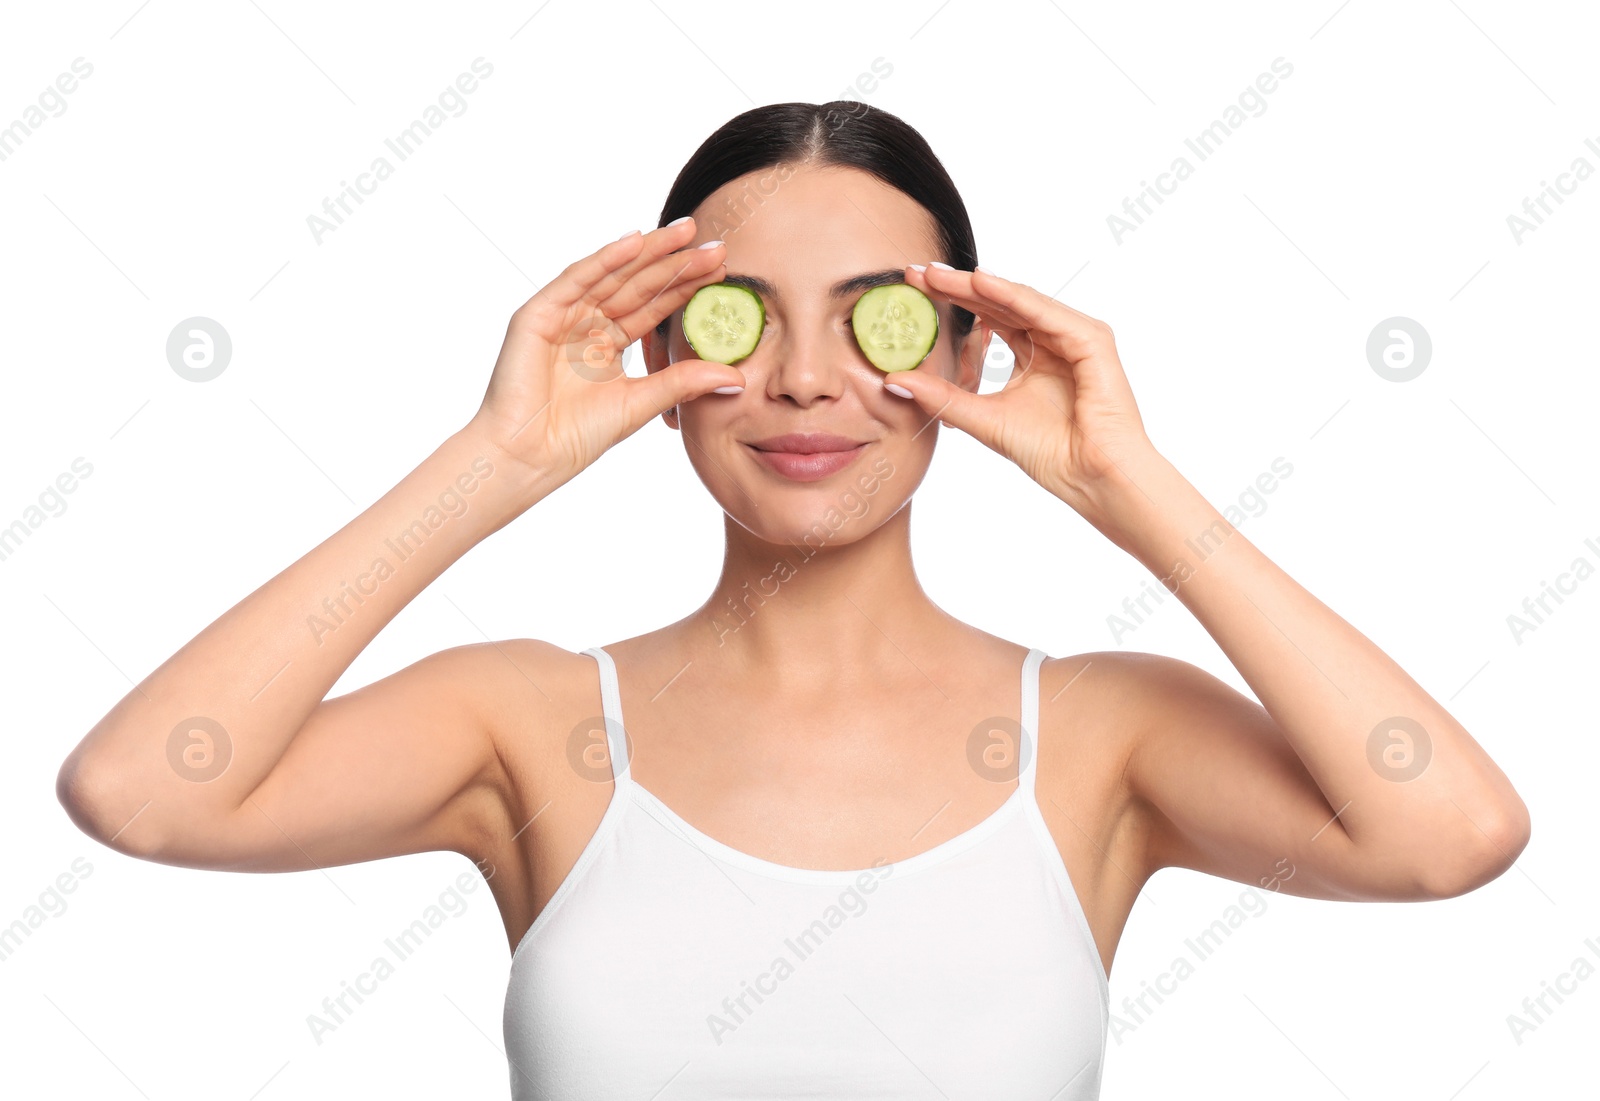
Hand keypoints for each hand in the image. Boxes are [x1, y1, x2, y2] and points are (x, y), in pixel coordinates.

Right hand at [469, 219, 743, 486]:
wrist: (530, 456)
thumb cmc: (577, 436)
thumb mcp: (642, 402)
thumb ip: (684, 382)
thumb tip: (737, 376)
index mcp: (607, 342)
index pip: (653, 306)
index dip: (685, 286)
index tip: (722, 269)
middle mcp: (585, 323)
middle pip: (638, 284)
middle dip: (675, 262)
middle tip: (715, 243)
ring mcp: (561, 315)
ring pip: (612, 274)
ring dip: (649, 251)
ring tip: (687, 233)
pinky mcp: (537, 314)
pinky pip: (577, 278)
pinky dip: (605, 258)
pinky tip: (636, 240)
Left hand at [888, 262, 1157, 509]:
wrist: (1091, 477)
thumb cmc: (1050, 453)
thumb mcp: (982, 418)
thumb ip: (942, 396)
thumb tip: (894, 380)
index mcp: (1032, 357)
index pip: (987, 319)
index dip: (950, 303)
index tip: (911, 292)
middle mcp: (1053, 340)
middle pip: (999, 304)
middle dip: (956, 287)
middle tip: (915, 272)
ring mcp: (1074, 336)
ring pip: (1018, 301)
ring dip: (977, 285)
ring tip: (937, 275)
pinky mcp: (1091, 340)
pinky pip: (1044, 311)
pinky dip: (1012, 295)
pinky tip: (980, 282)